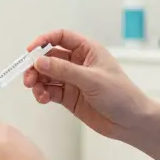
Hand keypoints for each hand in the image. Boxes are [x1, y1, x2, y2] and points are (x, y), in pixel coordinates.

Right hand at [22, 28, 150, 138]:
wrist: (131, 122)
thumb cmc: (121, 95)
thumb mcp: (91, 79)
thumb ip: (64, 70)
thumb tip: (39, 62)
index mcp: (88, 51)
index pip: (61, 37)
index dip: (44, 41)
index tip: (30, 51)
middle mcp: (78, 63)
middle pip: (49, 57)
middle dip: (36, 66)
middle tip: (28, 78)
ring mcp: (73, 80)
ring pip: (47, 75)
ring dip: (37, 81)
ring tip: (35, 90)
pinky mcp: (69, 96)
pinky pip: (50, 90)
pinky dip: (43, 93)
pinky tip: (43, 98)